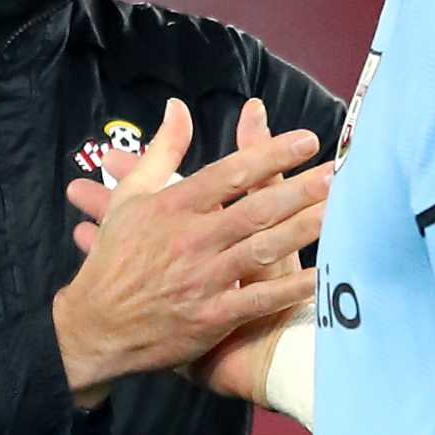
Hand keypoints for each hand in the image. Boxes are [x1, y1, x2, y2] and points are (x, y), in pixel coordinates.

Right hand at [51, 97, 328, 404]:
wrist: (94, 327)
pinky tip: (323, 277)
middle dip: (299, 189)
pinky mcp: (210, 317)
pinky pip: (258, 300)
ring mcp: (202, 279)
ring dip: (303, 230)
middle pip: (255, 209)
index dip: (270, 154)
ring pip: (262, 249)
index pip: (228, 173)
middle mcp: (191, 240)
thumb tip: (178, 107)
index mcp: (172, 208)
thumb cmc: (115, 260)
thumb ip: (161, 152)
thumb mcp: (129, 199)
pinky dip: (290, 290)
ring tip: (339, 212)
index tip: (306, 140)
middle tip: (338, 173)